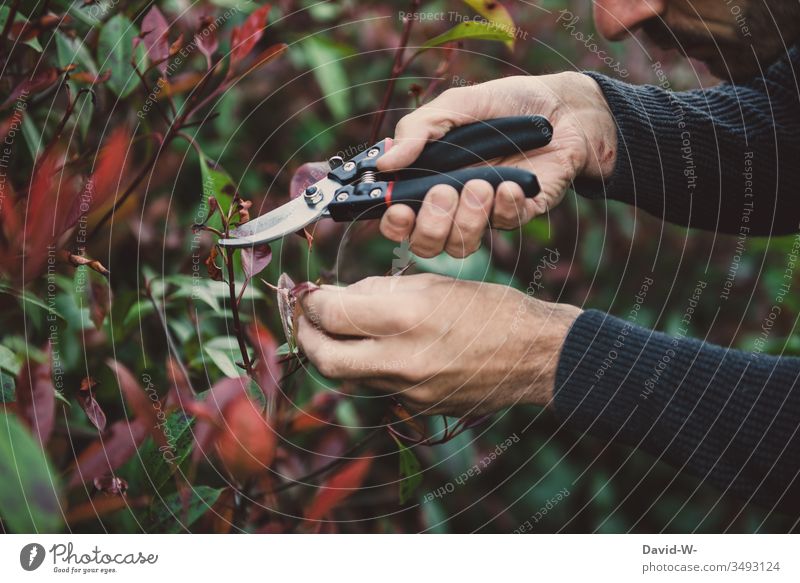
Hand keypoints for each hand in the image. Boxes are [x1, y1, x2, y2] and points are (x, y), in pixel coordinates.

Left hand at [295, 274, 582, 416]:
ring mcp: (409, 391)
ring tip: (340, 330)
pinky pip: (377, 386)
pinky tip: (379, 348)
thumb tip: (337, 296)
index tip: (310, 293)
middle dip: (305, 336)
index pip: (331, 313)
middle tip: (305, 319)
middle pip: (324, 358)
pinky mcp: (418, 408)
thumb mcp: (434, 284)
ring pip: (347, 376)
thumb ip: (380, 292)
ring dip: (334, 352)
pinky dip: (367, 366)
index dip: (311, 301)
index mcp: (406, 318)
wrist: (535, 356)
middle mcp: (401, 360)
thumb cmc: (491, 309)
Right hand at [377, 72, 616, 257]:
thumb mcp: (455, 106)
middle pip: (426, 244)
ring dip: (467, 219)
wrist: (560, 107)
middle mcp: (451, 203)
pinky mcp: (517, 213)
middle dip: (431, 226)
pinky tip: (511, 184)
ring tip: (481, 184)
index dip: (393, 224)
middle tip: (444, 191)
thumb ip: (418, 131)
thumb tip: (384, 164)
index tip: (399, 210)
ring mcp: (483, 213)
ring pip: (462, 245)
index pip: (398, 219)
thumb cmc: (502, 104)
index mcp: (426, 178)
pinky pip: (503, 225)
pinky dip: (504, 206)